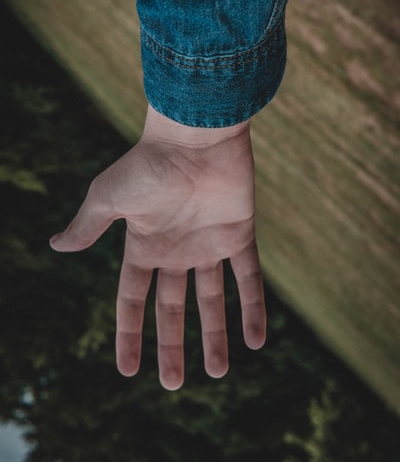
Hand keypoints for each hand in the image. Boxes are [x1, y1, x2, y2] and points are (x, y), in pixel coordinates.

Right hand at [50, 105, 265, 389]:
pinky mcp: (239, 235)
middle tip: (172, 384)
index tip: (129, 370)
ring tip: (218, 372)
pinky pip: (249, 278)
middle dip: (172, 345)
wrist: (195, 136)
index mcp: (143, 246)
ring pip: (212, 299)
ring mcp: (208, 244)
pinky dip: (254, 308)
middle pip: (172, 308)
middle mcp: (176, 250)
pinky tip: (258, 341)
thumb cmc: (148, 164)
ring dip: (216, 335)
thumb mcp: (108, 199)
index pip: (132, 299)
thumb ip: (87, 226)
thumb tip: (54, 245)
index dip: (129, 333)